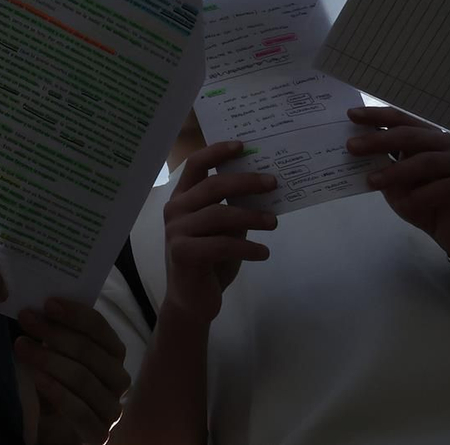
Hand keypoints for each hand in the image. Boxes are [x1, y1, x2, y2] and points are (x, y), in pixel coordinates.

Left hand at [15, 298, 129, 443]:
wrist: (58, 434)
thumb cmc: (59, 388)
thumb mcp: (60, 358)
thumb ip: (58, 335)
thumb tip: (39, 308)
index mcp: (115, 354)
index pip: (100, 327)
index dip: (74, 314)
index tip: (47, 304)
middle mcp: (120, 379)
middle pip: (89, 350)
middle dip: (55, 333)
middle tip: (26, 320)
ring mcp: (112, 408)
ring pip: (82, 377)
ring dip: (49, 359)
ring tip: (22, 347)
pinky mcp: (100, 434)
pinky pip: (79, 409)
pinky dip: (56, 391)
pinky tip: (36, 378)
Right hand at [160, 141, 277, 326]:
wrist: (192, 302)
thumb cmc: (210, 261)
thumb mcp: (223, 229)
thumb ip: (233, 206)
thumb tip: (264, 184)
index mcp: (183, 197)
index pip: (196, 164)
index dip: (218, 151)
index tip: (243, 146)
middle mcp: (175, 209)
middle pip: (213, 185)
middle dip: (246, 182)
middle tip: (273, 183)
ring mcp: (176, 231)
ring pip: (220, 214)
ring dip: (252, 216)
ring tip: (274, 222)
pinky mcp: (183, 253)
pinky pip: (221, 244)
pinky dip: (247, 248)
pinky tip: (264, 252)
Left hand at [346, 106, 449, 266]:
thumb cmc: (429, 208)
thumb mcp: (399, 188)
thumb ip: (385, 168)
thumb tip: (357, 150)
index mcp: (432, 138)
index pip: (403, 120)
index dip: (378, 116)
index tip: (351, 115)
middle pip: (412, 137)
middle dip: (379, 140)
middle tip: (352, 147)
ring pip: (427, 161)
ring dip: (396, 172)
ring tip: (371, 181)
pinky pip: (445, 187)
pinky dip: (422, 195)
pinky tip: (405, 204)